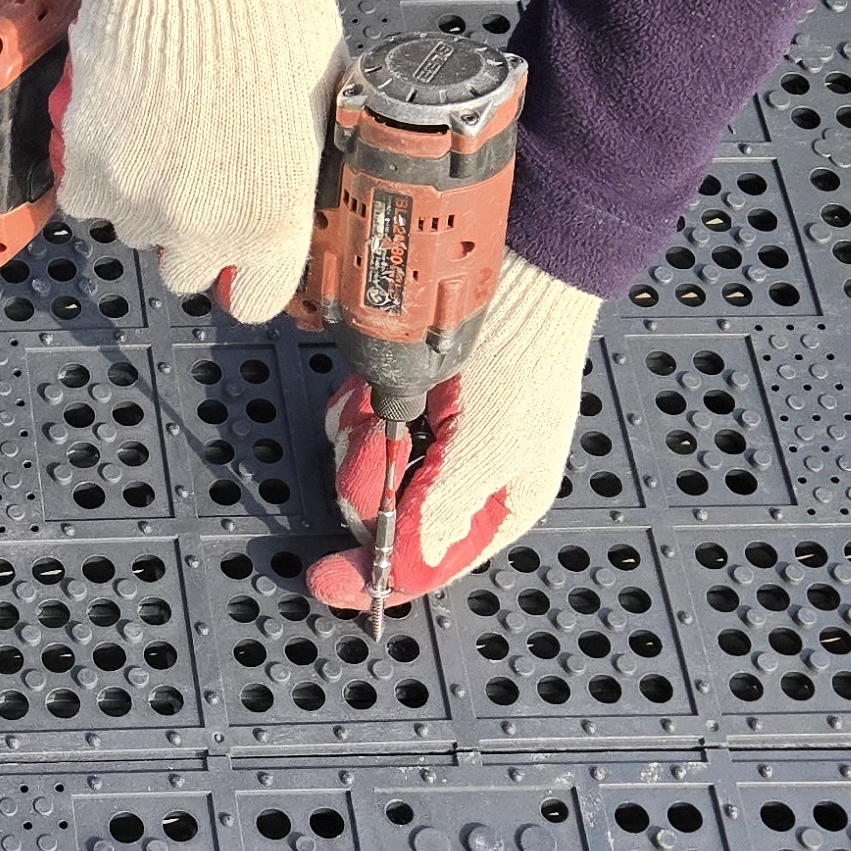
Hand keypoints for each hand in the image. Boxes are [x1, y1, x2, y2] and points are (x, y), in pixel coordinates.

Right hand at [61, 0, 339, 324]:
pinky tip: (119, 122)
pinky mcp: (84, 170)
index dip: (251, 274)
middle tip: (200, 173)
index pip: (259, 299)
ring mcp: (137, 204)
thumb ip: (299, 161)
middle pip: (187, 271)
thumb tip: (291, 170)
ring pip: (132, 230)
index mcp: (275, 218)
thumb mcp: (319, 98)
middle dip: (193, 232)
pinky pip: (85, 194)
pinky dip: (97, 168)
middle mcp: (204, 228)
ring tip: (159, 133)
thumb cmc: (267, 9)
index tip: (246, 255)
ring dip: (143, 197)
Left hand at [304, 249, 601, 609]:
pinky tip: (376, 385)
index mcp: (497, 505)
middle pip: (386, 515)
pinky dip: (359, 405)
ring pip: (365, 468)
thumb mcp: (488, 447)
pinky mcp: (406, 400)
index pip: (429, 563)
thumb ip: (443, 511)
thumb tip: (412, 567)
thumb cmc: (522, 358)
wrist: (519, 271)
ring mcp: (429, 438)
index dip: (377, 575)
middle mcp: (461, 477)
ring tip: (389, 403)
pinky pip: (359, 422)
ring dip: (365, 435)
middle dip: (375, 478)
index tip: (329, 579)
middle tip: (390, 438)